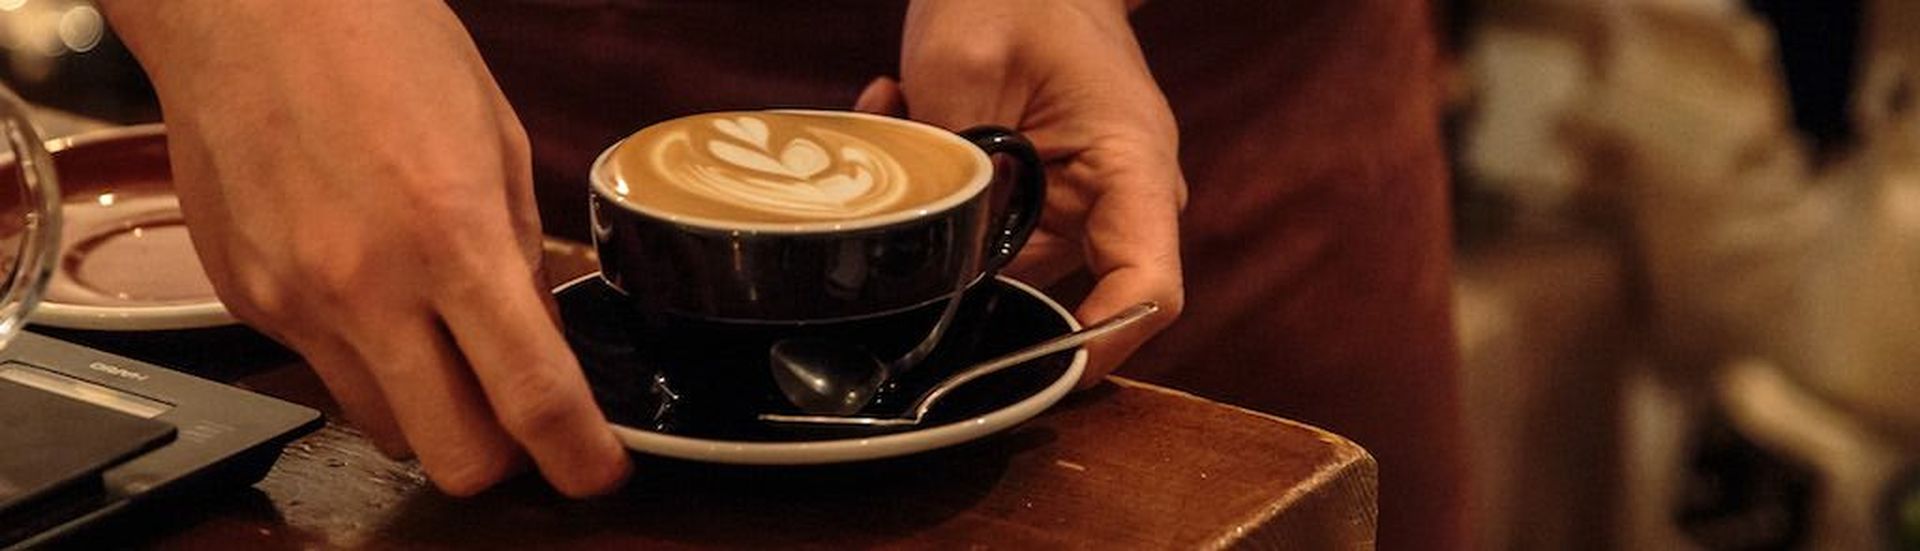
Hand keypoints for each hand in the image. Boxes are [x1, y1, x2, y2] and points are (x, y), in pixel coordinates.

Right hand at [101, 1, 628, 495]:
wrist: (249, 7)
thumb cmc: (381, 46)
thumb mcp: (495, 141)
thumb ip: (519, 256)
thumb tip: (542, 345)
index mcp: (451, 237)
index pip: (530, 396)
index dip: (578, 456)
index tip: (597, 470)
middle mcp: (367, 286)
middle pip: (452, 455)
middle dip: (501, 455)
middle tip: (520, 417)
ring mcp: (297, 302)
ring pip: (384, 428)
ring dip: (428, 408)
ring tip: (438, 335)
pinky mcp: (248, 303)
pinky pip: (323, 373)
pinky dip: (363, 358)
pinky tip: (370, 286)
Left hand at [865, 0, 1186, 383]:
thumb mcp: (967, 64)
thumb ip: (958, 166)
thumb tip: (941, 251)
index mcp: (1131, 168)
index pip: (1146, 289)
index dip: (1096, 345)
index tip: (1024, 368)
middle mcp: (1117, 201)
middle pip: (1060, 294)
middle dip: (971, 274)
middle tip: (911, 205)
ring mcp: (1079, 204)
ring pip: (1005, 266)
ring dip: (946, 218)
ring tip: (902, 126)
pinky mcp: (1042, 200)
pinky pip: (985, 233)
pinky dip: (942, 195)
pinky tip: (906, 118)